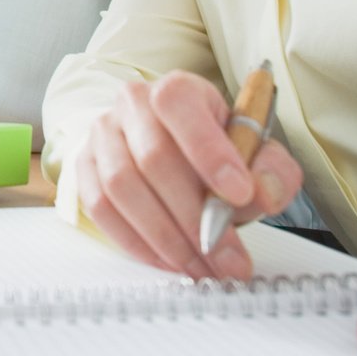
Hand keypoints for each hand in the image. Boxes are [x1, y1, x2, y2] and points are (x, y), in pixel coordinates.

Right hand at [73, 69, 300, 279]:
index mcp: (177, 89)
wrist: (173, 149)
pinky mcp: (84, 167)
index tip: (240, 195)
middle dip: (194, 217)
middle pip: (152, 157)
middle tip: (227, 259)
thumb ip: (272, 170)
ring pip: (122, 186)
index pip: (179, 105)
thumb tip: (261, 191)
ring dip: (165, 237)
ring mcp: (103, 135)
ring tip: (202, 267)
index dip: (208, 150)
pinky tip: (169, 261)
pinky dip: (136, 242)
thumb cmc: (215, 151)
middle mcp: (132, 104)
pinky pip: (100, 208)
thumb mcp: (256, 153)